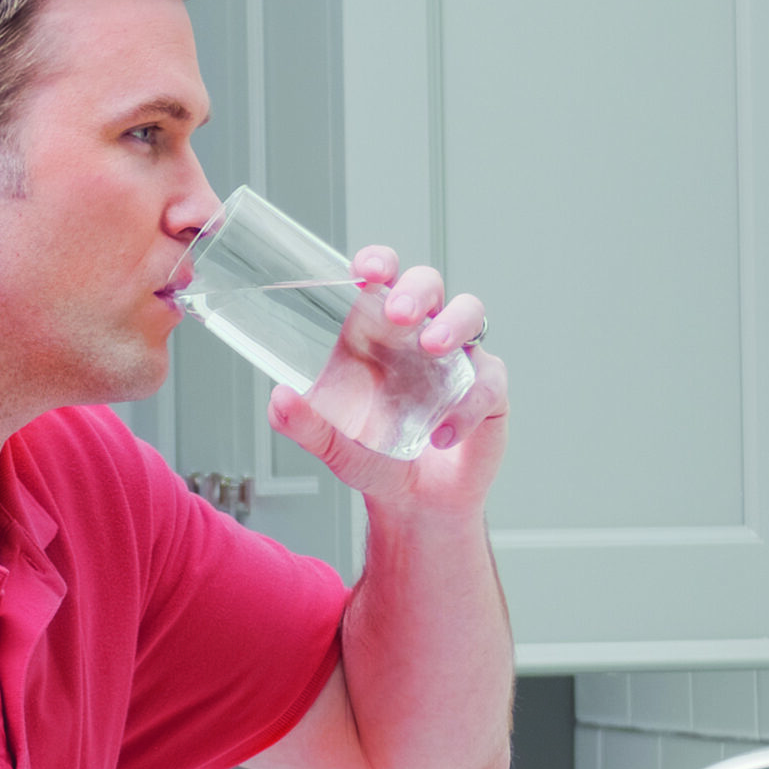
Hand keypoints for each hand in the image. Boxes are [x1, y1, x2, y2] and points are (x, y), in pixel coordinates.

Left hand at [265, 245, 506, 515]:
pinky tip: (444, 433)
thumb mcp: (335, 447)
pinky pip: (489, 379)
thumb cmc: (376, 460)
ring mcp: (459, 357)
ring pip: (470, 313)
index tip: (367, 269)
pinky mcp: (489, 389)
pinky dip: (470, 404)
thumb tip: (278, 399)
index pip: (382, 281)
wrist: (415, 505)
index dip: (379, 262)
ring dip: (453, 323)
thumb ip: (306, 425)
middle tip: (398, 313)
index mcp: (379, 333)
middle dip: (415, 289)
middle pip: (428, 284)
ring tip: (433, 349)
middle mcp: (420, 334)